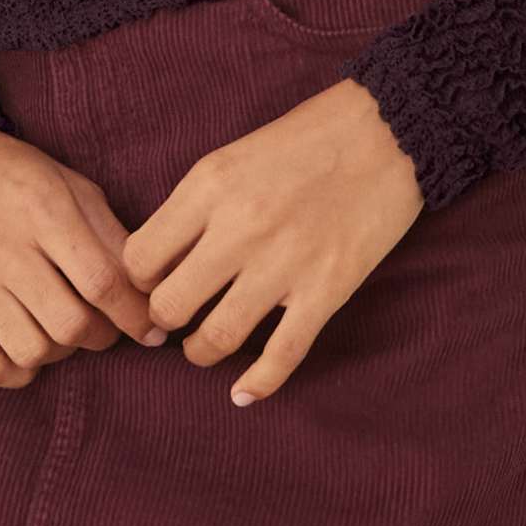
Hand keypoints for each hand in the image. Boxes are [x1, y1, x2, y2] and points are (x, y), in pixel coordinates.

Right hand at [0, 126, 167, 387]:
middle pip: (70, 324)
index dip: (135, 315)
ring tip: (64, 332)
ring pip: (33, 351)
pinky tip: (29, 348)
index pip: (102, 282)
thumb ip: (112, 236)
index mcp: (46, 214)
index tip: (153, 332)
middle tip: (105, 325)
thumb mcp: (75, 188)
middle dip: (103, 336)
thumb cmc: (22, 178)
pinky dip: (18, 371)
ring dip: (62, 352)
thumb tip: (149, 288)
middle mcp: (7, 252)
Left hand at [120, 76, 423, 407]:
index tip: (153, 285)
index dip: (138, 281)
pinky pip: (281, 356)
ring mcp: (284, 263)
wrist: (387, 132)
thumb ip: (194, 207)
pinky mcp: (326, 290)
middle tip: (174, 321)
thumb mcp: (232, 157)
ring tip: (202, 348)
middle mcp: (239, 227)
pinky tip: (243, 393)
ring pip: (216, 338)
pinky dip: (257, 384)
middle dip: (164, 321)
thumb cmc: (306, 140)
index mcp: (209, 186)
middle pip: (169, 305)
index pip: (139, 258)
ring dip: (200, 353)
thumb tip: (162, 263)